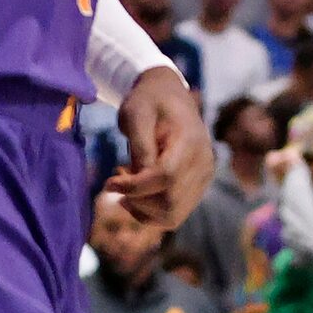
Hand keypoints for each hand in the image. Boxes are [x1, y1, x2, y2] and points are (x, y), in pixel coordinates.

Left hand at [105, 68, 214, 227]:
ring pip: (174, 215)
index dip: (134, 186)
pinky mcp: (198, 187)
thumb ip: (140, 146)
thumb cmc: (148, 102)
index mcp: (191, 141)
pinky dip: (151, 214)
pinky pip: (175, 214)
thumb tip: (138, 177)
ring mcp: (204, 178)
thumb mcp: (135, 114)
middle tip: (115, 184)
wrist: (170, 97)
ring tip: (125, 192)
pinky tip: (134, 198)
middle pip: (170, 202)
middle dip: (136, 200)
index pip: (166, 176)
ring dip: (142, 210)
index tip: (108, 182)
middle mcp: (204, 163)